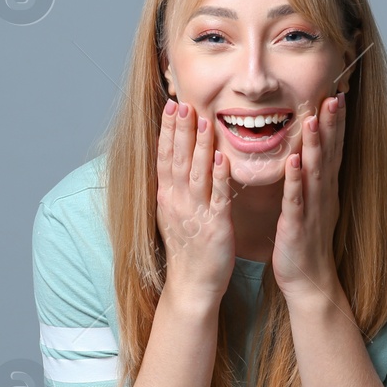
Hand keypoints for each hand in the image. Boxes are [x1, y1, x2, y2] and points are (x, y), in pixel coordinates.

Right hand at [155, 99, 234, 300]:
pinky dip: (219, 177)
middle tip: (182, 103)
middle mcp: (177, 202)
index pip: (164, 157)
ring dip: (199, 147)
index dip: (167, 130)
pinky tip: (222, 158)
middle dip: (180, 130)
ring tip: (203, 121)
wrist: (192, 284)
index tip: (170, 105)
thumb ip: (175, 188)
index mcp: (167, 198)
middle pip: (177, 160)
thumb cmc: (188, 249)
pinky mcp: (215, 226)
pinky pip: (217, 198)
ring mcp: (195, 213)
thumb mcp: (174, 214)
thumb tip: (175, 163)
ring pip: (196, 174)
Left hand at [273, 92, 344, 300]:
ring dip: (313, 146)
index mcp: (325, 189)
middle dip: (331, 125)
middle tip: (333, 96)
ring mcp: (312, 210)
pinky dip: (295, 180)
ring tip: (312, 119)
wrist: (309, 280)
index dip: (336, 124)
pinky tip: (294, 162)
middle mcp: (323, 195)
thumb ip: (310, 179)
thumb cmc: (306, 241)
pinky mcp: (296, 226)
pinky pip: (296, 200)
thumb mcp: (311, 204)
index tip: (336, 95)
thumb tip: (306, 154)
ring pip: (314, 172)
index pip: (333, 150)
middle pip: (329, 155)